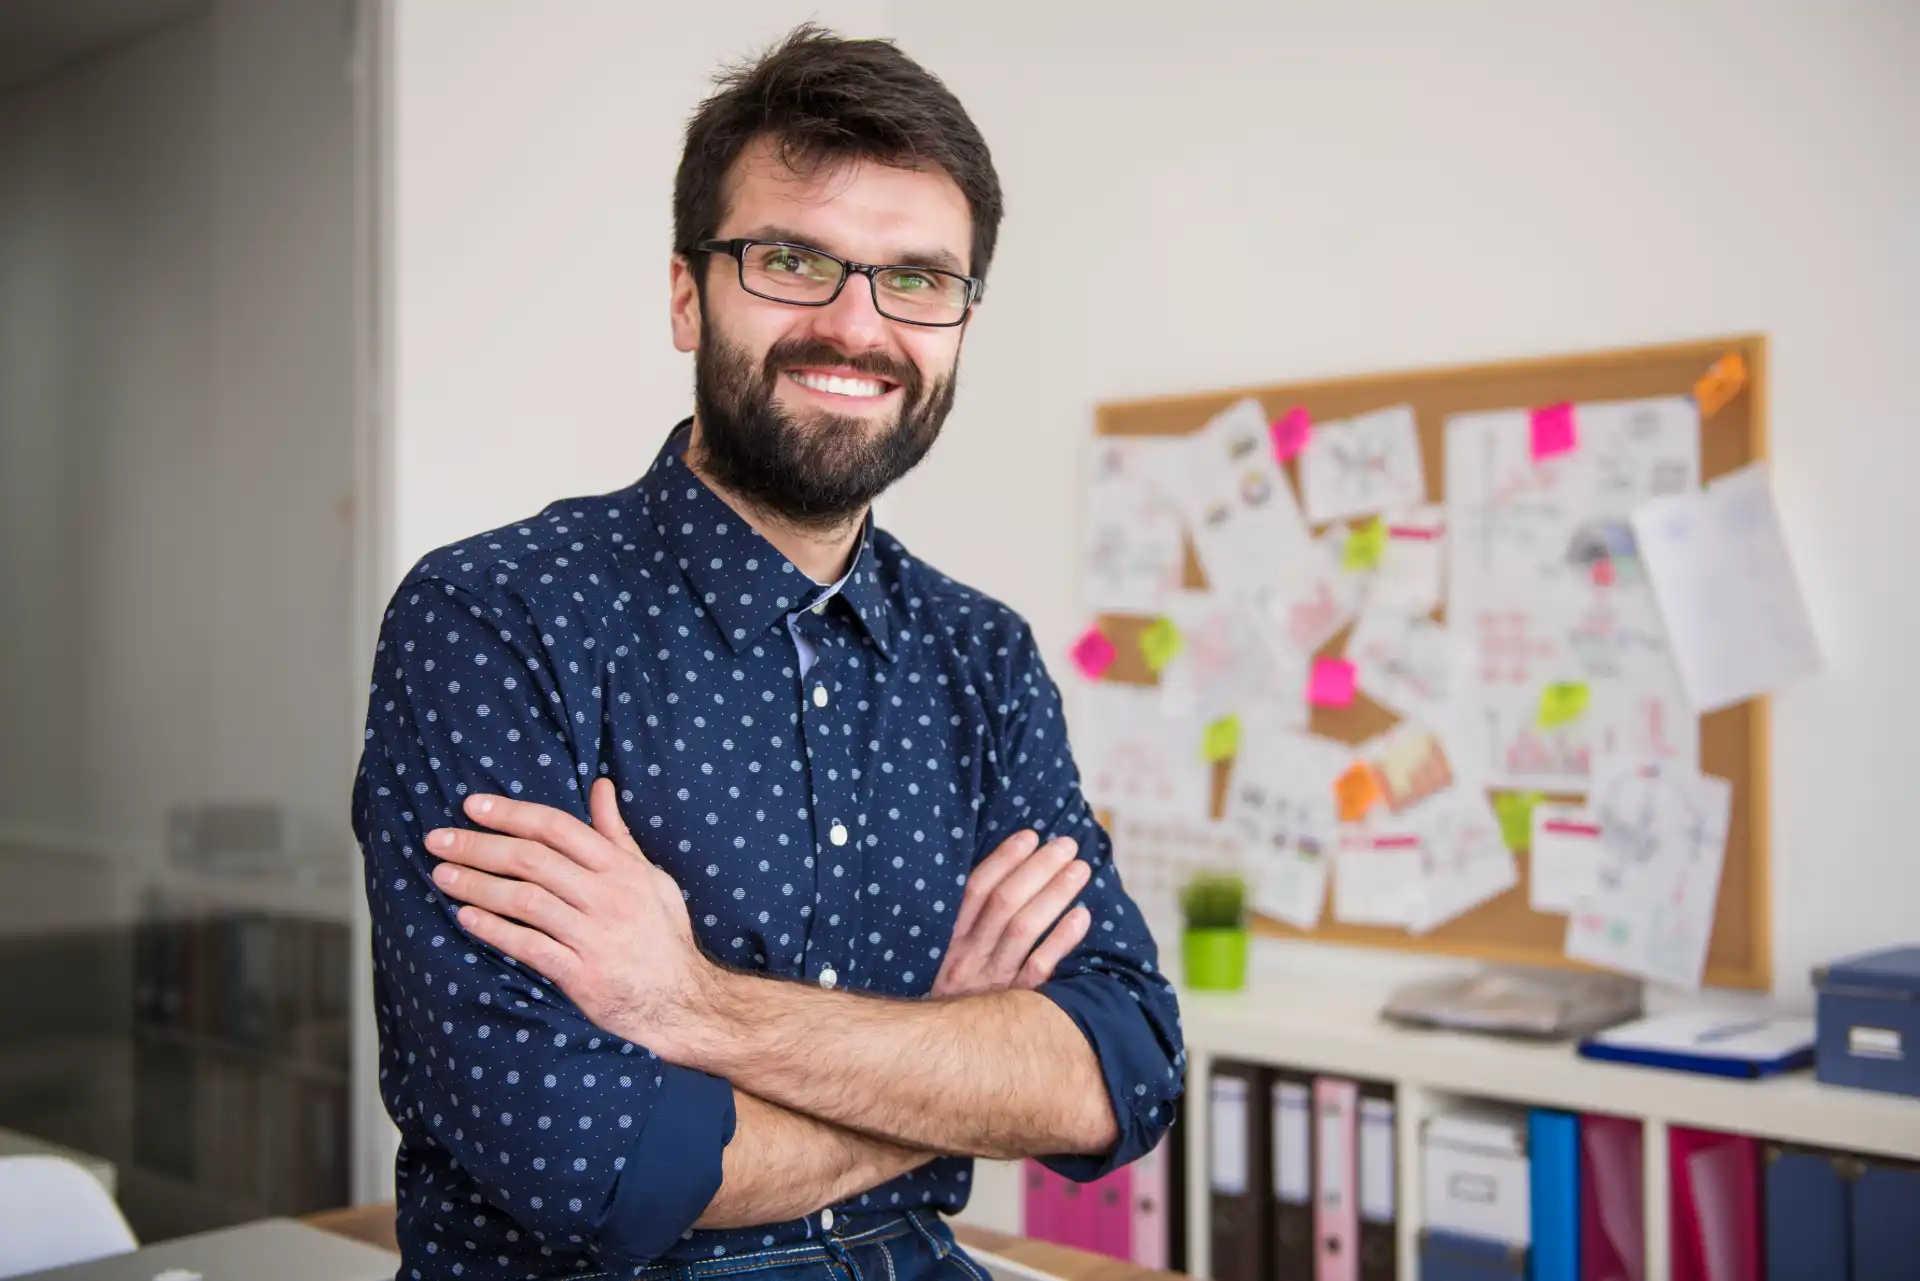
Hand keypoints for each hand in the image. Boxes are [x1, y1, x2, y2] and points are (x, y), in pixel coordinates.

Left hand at [426, 780, 717, 1058]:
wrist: (682, 1001)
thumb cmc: (662, 935)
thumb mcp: (650, 877)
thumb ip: (617, 834)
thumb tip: (600, 786)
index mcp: (621, 869)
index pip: (558, 828)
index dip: (511, 813)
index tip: (471, 806)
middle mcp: (608, 897)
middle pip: (533, 860)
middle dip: (479, 846)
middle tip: (438, 840)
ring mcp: (595, 936)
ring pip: (525, 900)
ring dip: (477, 885)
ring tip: (442, 875)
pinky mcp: (582, 975)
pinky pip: (530, 946)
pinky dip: (495, 929)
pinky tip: (466, 917)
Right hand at [931, 830, 1091, 997]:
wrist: (937, 1059)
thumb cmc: (949, 1000)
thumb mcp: (944, 962)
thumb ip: (966, 927)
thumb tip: (1002, 880)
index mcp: (949, 941)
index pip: (976, 891)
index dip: (1003, 860)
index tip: (1029, 835)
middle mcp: (968, 958)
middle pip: (1004, 904)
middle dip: (1038, 869)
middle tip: (1066, 845)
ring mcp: (992, 982)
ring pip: (1024, 930)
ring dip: (1054, 895)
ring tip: (1080, 870)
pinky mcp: (1015, 1005)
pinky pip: (1040, 970)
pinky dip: (1061, 940)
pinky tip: (1082, 916)